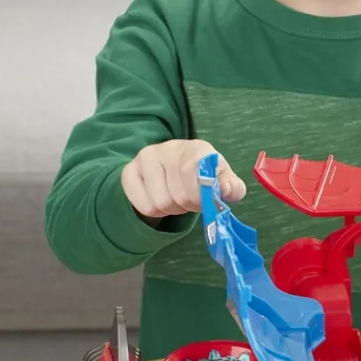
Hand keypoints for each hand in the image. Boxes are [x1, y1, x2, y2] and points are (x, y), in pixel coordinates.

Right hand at [121, 139, 246, 218]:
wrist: (173, 167)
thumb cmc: (202, 175)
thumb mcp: (222, 180)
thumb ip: (232, 187)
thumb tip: (226, 190)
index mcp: (195, 148)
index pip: (192, 171)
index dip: (199, 195)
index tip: (204, 202)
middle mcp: (168, 148)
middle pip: (178, 193)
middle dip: (188, 205)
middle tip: (191, 202)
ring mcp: (146, 158)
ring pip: (160, 202)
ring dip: (172, 209)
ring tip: (177, 199)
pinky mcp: (129, 172)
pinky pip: (143, 206)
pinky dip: (155, 212)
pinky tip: (161, 199)